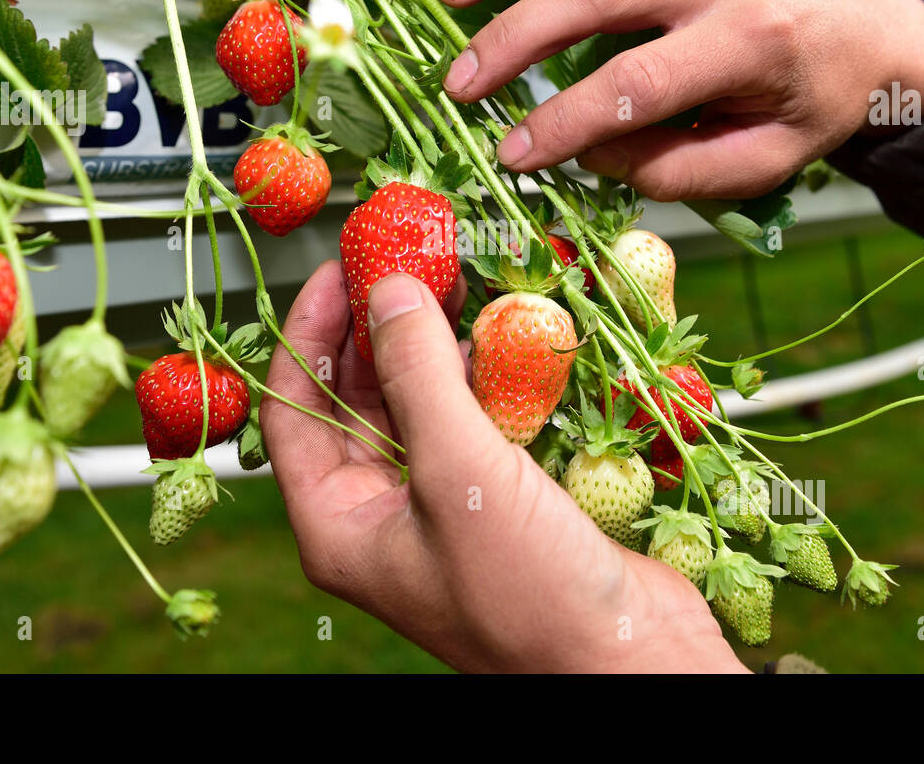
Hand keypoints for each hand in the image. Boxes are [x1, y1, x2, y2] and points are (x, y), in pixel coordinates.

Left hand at [261, 261, 746, 672]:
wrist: (630, 660)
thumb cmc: (530, 596)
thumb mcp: (457, 473)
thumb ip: (418, 375)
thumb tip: (387, 292)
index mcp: (340, 525)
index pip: (293, 411)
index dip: (307, 335)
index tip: (336, 273)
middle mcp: (380, 515)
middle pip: (356, 401)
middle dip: (377, 329)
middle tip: (403, 262)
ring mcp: (438, 506)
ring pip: (417, 406)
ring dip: (433, 345)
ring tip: (452, 282)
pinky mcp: (494, 498)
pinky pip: (469, 421)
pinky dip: (480, 376)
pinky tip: (498, 335)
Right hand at [436, 0, 923, 201]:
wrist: (860, 30)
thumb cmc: (808, 105)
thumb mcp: (763, 161)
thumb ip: (676, 170)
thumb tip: (588, 152)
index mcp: (749, 41)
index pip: (638, 83)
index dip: (566, 121)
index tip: (511, 154)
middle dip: (516, 36)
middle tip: (458, 82)